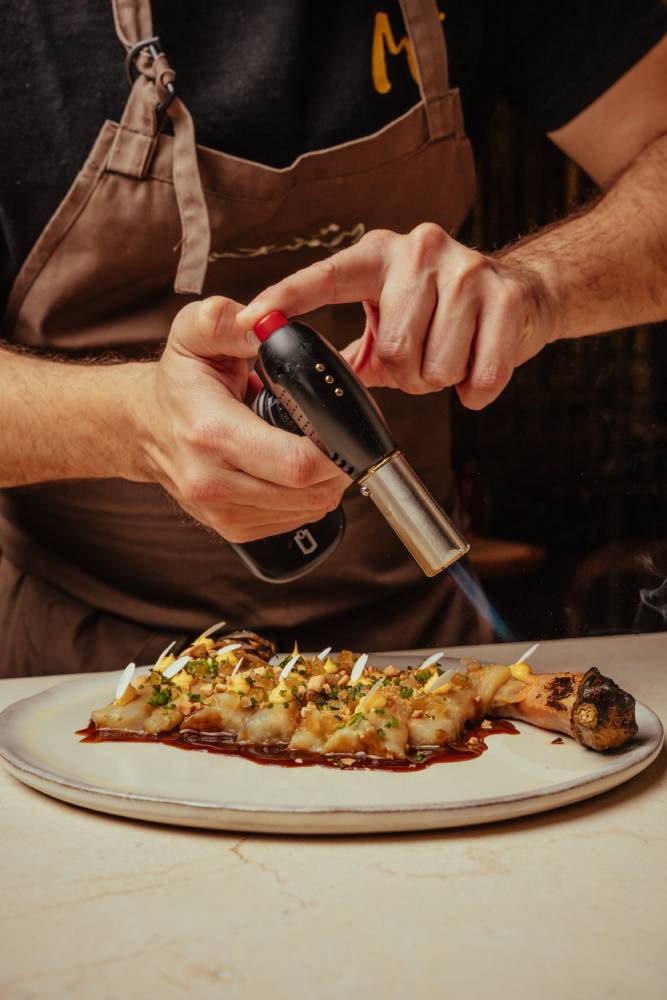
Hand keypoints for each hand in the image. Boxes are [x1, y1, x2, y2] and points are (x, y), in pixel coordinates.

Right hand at [131, 297, 346, 541]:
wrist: (142, 426)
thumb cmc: (177, 382)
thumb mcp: (193, 335)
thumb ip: (226, 320)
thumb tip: (263, 321)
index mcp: (212, 434)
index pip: (296, 463)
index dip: (337, 450)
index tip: (346, 427)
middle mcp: (213, 482)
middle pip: (311, 493)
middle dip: (339, 465)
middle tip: (339, 435)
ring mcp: (222, 513)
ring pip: (308, 510)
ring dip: (326, 483)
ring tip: (315, 448)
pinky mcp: (231, 528)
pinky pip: (294, 521)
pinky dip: (307, 498)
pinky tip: (295, 470)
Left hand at [237, 224, 555, 408]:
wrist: (521, 295)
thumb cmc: (442, 314)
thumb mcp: (387, 320)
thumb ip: (348, 351)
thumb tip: (304, 383)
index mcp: (377, 256)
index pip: (324, 278)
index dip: (285, 300)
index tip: (250, 320)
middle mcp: (419, 251)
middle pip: (395, 351)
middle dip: (407, 375)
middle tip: (421, 359)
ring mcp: (466, 270)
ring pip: (436, 368)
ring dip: (442, 380)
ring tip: (450, 355)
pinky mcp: (506, 298)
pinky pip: (478, 377)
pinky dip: (474, 391)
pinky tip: (476, 367)